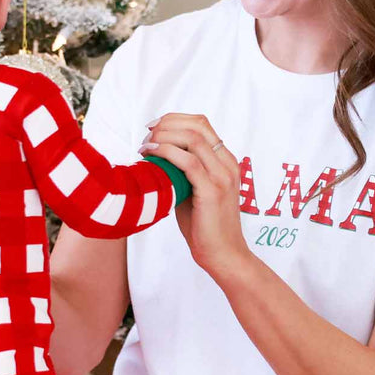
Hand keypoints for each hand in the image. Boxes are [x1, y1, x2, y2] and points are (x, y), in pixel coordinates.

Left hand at [139, 113, 251, 281]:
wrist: (223, 254)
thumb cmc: (205, 227)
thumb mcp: (193, 191)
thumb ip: (182, 172)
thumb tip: (155, 157)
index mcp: (226, 161)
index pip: (202, 124)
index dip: (175, 119)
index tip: (153, 127)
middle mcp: (228, 164)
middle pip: (198, 124)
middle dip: (167, 123)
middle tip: (147, 135)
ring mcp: (223, 176)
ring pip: (193, 138)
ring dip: (164, 136)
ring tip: (146, 146)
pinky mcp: (213, 190)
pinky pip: (189, 161)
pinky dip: (167, 152)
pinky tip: (152, 154)